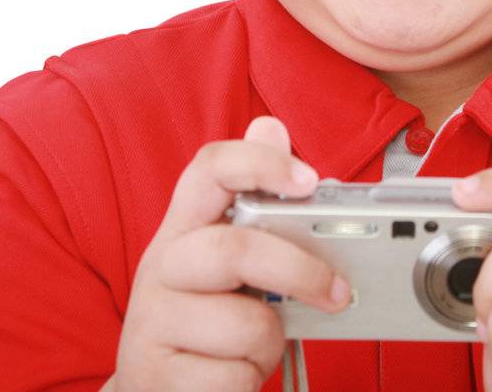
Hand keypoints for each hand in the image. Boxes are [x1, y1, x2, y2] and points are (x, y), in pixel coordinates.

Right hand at [108, 116, 351, 391]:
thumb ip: (255, 203)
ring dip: (270, 343)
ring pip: (246, 322)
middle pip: (236, 248)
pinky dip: (249, 380)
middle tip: (337, 291)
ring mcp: (155, 322)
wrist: (154, 390)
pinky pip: (234, 376)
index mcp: (183, 230)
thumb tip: (271, 125)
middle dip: (300, 271)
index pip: (210, 169)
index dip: (261, 162)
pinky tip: (231, 375)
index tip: (309, 179)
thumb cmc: (203, 322)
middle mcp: (162, 267)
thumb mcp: (226, 261)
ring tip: (253, 346)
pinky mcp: (161, 376)